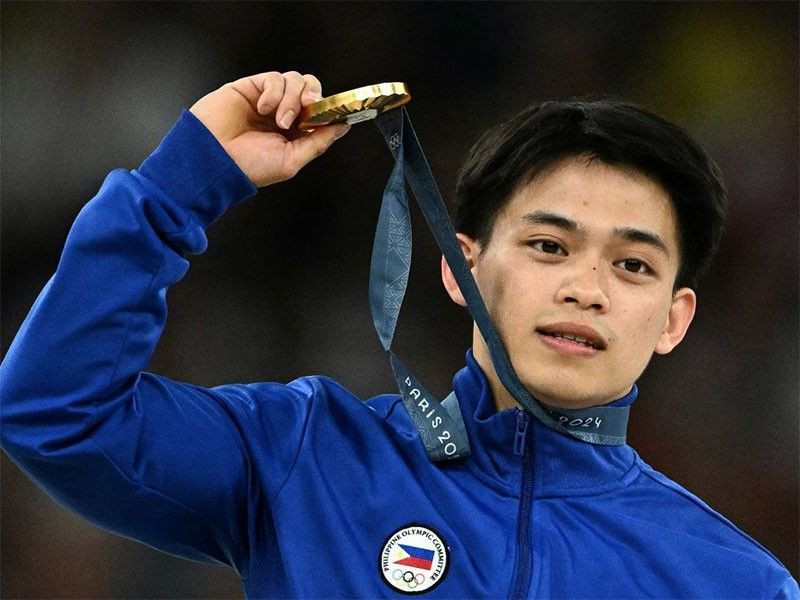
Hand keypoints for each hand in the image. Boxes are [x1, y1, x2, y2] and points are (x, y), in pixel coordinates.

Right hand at [189, 71, 349, 187]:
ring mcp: (268, 100)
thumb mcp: (291, 160)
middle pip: (311, 89)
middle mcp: (283, 114)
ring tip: (278, 119)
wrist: (213, 157)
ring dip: (292, 98)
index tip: (334, 112)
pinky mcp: (252, 87)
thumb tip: (342, 127)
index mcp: (295, 134)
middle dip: (314, 96)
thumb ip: (317, 142)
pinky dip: (274, 91)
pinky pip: (274, 78)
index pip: (320, 112)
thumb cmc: (248, 166)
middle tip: (310, 106)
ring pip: (295, 80)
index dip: (328, 109)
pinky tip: (262, 108)